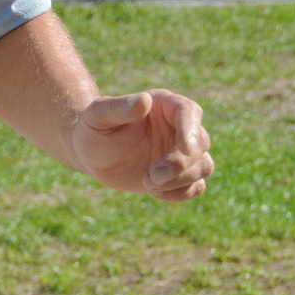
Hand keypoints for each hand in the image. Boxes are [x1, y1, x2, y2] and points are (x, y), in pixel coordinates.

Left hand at [68, 89, 212, 201]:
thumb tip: (144, 100)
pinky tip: (154, 191)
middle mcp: (177, 127)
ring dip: (181, 180)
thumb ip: (119, 107)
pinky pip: (196, 187)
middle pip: (200, 143)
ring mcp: (180, 152)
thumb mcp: (98, 115)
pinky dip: (180, 193)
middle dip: (181, 163)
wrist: (90, 154)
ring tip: (147, 182)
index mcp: (163, 105)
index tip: (184, 148)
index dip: (191, 129)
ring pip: (204, 166)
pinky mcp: (179, 176)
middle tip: (152, 175)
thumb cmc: (92, 128)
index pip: (189, 111)